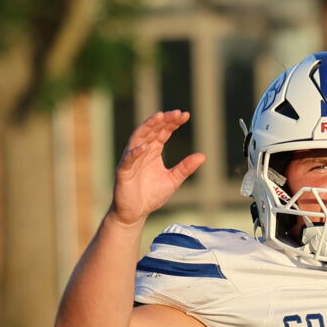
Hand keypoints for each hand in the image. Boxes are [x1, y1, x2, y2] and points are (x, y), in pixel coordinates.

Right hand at [110, 110, 204, 228]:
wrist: (135, 213)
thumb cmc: (151, 195)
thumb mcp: (173, 180)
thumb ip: (185, 168)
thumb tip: (203, 156)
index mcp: (153, 151)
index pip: (163, 132)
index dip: (172, 123)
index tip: (185, 115)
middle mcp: (142, 151)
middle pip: (151, 130)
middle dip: (163, 120)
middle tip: (176, 113)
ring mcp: (131, 160)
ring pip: (138, 138)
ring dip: (148, 127)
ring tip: (159, 118)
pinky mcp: (123, 171)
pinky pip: (128, 159)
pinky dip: (135, 152)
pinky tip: (145, 147)